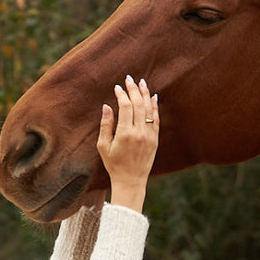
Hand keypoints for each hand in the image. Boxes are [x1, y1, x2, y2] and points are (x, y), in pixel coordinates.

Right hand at [96, 76, 158, 211]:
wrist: (131, 180)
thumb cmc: (113, 164)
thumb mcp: (103, 146)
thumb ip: (105, 125)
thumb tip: (107, 106)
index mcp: (125, 134)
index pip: (125, 107)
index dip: (122, 94)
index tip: (117, 87)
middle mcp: (139, 133)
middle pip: (138, 104)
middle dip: (133, 90)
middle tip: (129, 78)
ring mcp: (149, 136)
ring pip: (148, 110)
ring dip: (145, 94)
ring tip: (142, 82)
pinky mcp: (155, 139)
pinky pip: (156, 119)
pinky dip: (154, 107)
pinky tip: (152, 97)